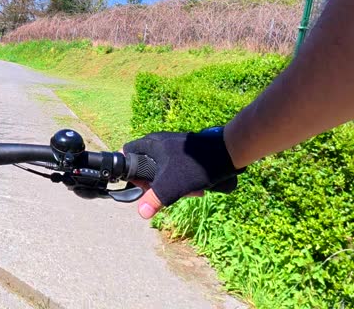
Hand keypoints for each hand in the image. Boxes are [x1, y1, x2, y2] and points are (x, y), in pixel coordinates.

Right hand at [122, 128, 243, 218]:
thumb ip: (154, 200)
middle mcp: (159, 141)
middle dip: (155, 183)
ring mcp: (173, 145)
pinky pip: (177, 168)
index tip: (139, 183)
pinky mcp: (186, 151)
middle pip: (145, 164)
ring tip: (186, 192)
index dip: (129, 170)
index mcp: (150, 143)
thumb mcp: (170, 186)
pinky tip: (196, 188)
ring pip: (163, 169)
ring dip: (172, 183)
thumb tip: (142, 213)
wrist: (226, 154)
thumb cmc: (194, 166)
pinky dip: (183, 179)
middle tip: (164, 191)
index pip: (127, 153)